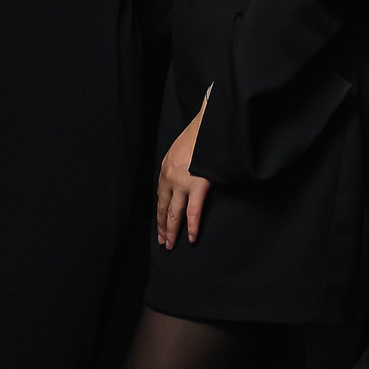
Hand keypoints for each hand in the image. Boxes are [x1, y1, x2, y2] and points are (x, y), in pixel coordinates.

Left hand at [156, 88, 211, 249]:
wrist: (209, 124)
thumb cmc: (199, 135)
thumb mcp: (180, 150)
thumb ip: (178, 166)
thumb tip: (183, 179)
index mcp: (165, 169)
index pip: (160, 197)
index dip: (159, 213)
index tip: (159, 226)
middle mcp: (169, 178)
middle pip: (163, 208)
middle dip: (162, 227)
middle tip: (162, 242)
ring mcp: (182, 182)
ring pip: (174, 213)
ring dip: (171, 231)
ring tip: (170, 245)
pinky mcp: (198, 185)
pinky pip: (193, 211)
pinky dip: (191, 227)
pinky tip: (190, 238)